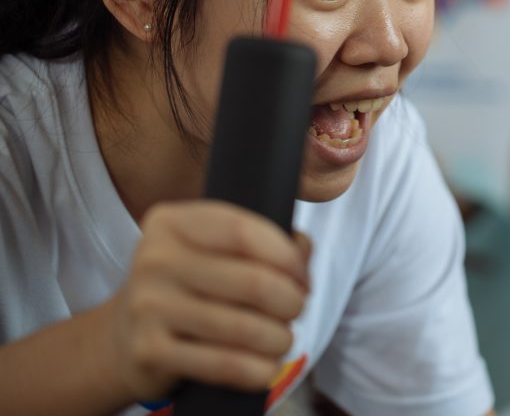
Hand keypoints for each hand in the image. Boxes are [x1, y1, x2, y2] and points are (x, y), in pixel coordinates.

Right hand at [98, 201, 311, 401]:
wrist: (122, 338)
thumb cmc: (188, 286)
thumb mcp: (214, 250)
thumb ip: (263, 241)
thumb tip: (302, 251)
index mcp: (172, 223)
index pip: (244, 232)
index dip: (287, 256)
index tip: (303, 277)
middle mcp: (155, 260)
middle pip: (253, 282)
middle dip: (291, 302)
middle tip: (296, 309)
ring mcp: (148, 307)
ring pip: (244, 328)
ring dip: (279, 338)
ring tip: (282, 339)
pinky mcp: (150, 351)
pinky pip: (224, 364)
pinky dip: (258, 370)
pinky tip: (267, 367)